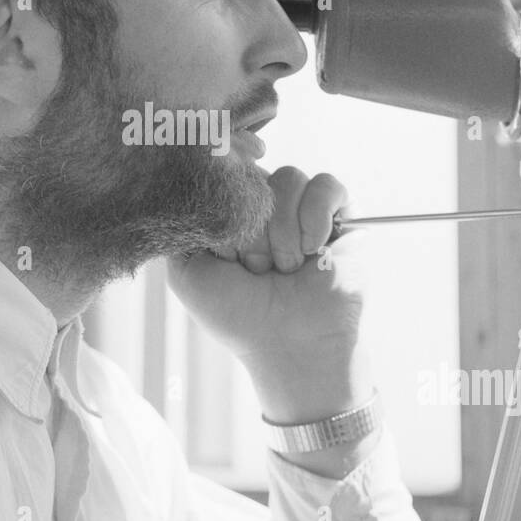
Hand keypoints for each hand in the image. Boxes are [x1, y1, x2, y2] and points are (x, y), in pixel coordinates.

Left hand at [166, 166, 365, 397]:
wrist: (288, 345)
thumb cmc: (237, 315)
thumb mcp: (187, 273)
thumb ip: (180, 227)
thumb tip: (183, 187)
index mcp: (233, 214)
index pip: (225, 175)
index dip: (226, 211)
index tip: (227, 256)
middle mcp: (267, 206)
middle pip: (256, 177)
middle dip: (253, 231)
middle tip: (257, 270)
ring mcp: (303, 208)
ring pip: (290, 178)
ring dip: (283, 232)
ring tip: (286, 268)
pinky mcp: (340, 214)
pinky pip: (326, 186)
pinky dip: (315, 218)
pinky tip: (313, 251)